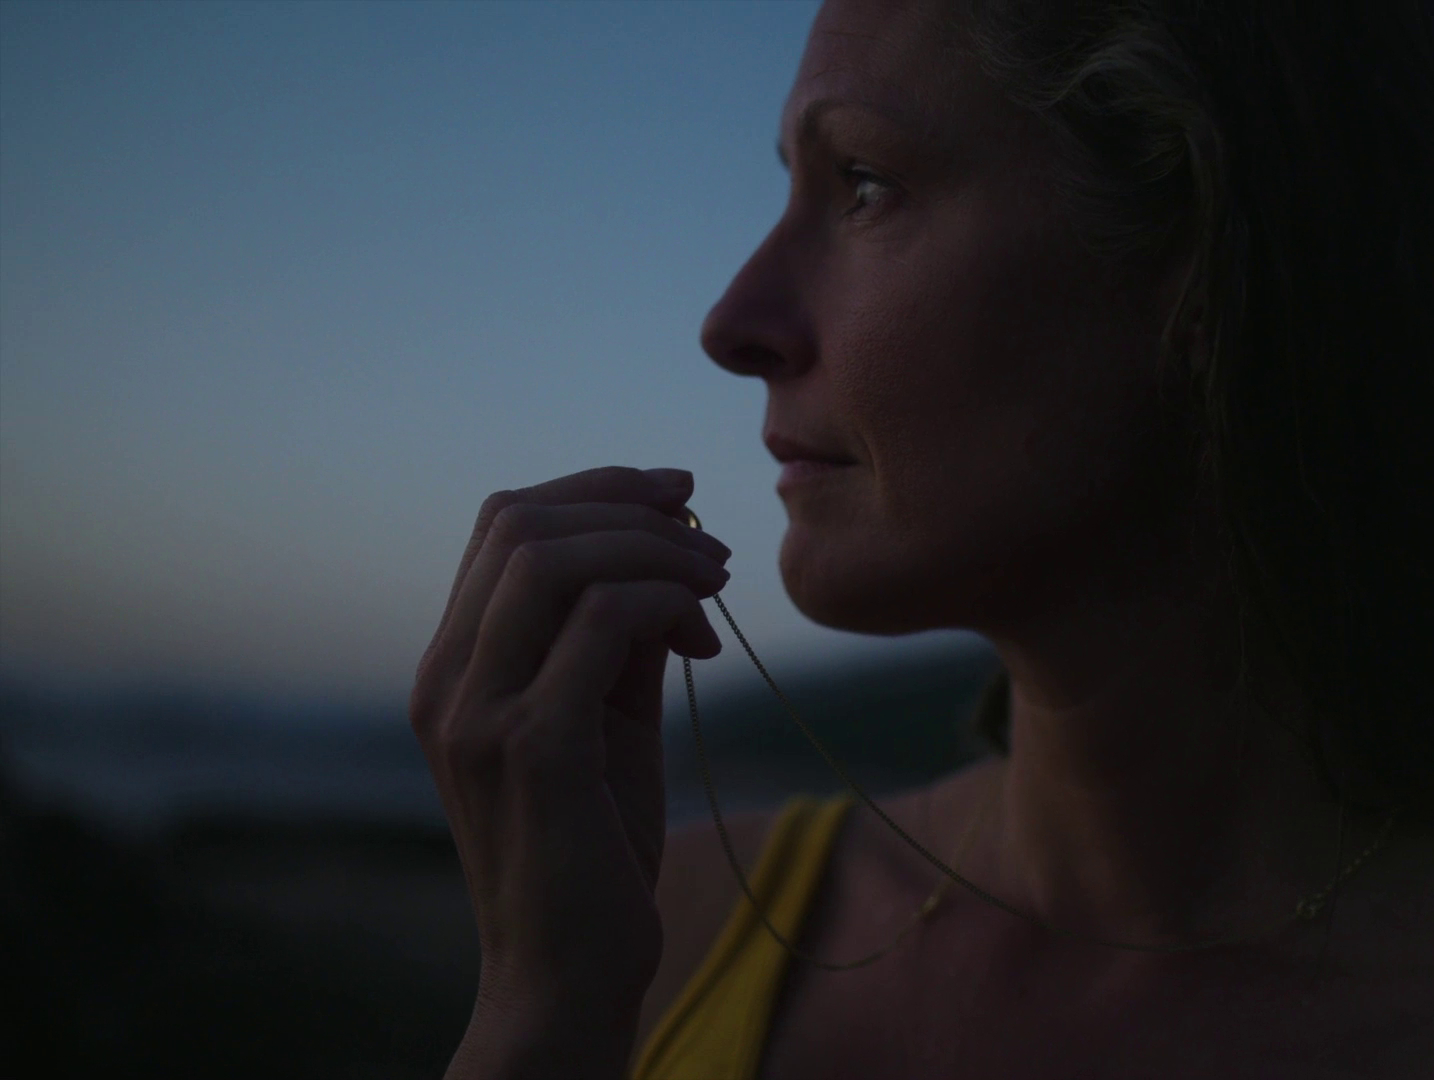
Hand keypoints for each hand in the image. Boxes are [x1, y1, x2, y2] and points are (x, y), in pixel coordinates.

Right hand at [410, 465, 732, 1077]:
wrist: (568, 973)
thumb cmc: (594, 848)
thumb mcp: (604, 719)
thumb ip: (617, 639)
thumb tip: (668, 552)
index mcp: (452, 667)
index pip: (502, 523)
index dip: (594, 489)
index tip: (676, 495)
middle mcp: (446, 681)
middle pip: (521, 522)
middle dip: (629, 505)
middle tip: (710, 540)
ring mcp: (478, 714)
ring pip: (552, 557)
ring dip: (653, 548)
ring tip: (716, 580)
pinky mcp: (533, 749)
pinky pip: (601, 620)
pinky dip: (662, 600)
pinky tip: (701, 635)